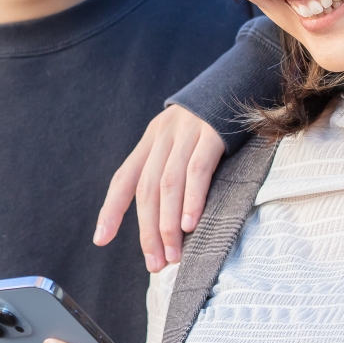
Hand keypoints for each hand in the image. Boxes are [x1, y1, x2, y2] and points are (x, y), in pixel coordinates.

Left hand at [95, 105, 226, 271]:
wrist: (242, 79)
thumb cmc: (214, 120)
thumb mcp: (182, 138)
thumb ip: (170, 167)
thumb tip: (166, 216)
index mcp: (151, 140)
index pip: (123, 178)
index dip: (111, 209)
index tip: (101, 239)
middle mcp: (163, 137)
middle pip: (146, 189)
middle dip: (147, 231)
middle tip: (155, 263)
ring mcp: (187, 133)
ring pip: (168, 184)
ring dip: (167, 224)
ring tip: (173, 255)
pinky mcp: (213, 134)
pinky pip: (197, 170)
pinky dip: (191, 199)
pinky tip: (189, 224)